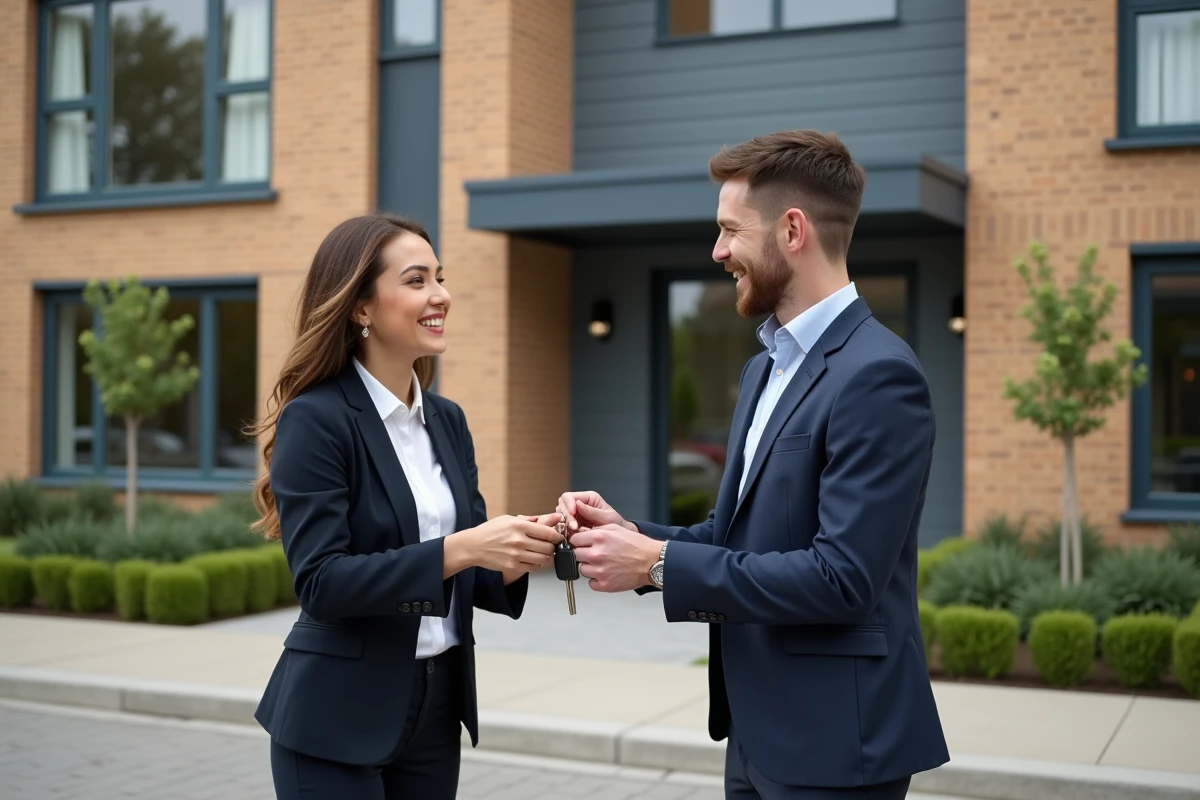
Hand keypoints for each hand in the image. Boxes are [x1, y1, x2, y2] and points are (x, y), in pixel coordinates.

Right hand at [444, 515, 562, 577]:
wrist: (473, 546)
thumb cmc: (490, 531)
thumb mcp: (509, 519)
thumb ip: (531, 519)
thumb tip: (554, 517)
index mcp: (519, 526)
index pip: (548, 533)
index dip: (557, 536)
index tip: (558, 537)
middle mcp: (518, 540)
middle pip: (548, 547)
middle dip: (552, 547)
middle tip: (549, 545)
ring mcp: (515, 555)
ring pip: (543, 559)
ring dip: (545, 556)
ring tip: (540, 552)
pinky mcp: (512, 566)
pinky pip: (534, 568)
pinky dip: (537, 564)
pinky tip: (531, 558)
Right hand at [556, 491, 636, 534]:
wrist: (618, 538)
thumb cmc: (616, 525)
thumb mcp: (607, 517)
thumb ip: (593, 511)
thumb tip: (578, 504)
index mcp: (587, 498)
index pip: (569, 497)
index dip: (568, 504)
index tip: (573, 513)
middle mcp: (578, 505)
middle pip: (562, 506)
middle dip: (566, 516)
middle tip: (574, 527)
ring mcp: (574, 516)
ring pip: (560, 516)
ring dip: (565, 524)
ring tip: (574, 532)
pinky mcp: (572, 526)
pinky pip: (563, 527)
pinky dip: (565, 531)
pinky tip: (571, 536)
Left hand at [570, 523, 660, 592]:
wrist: (651, 562)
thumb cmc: (636, 545)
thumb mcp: (615, 528)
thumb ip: (596, 529)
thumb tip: (581, 533)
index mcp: (598, 537)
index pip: (574, 540)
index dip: (578, 541)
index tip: (582, 544)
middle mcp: (597, 554)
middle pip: (575, 555)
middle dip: (583, 553)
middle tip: (595, 554)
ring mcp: (600, 571)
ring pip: (581, 569)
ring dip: (589, 567)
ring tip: (603, 563)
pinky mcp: (605, 584)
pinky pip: (590, 583)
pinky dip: (596, 580)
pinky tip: (606, 573)